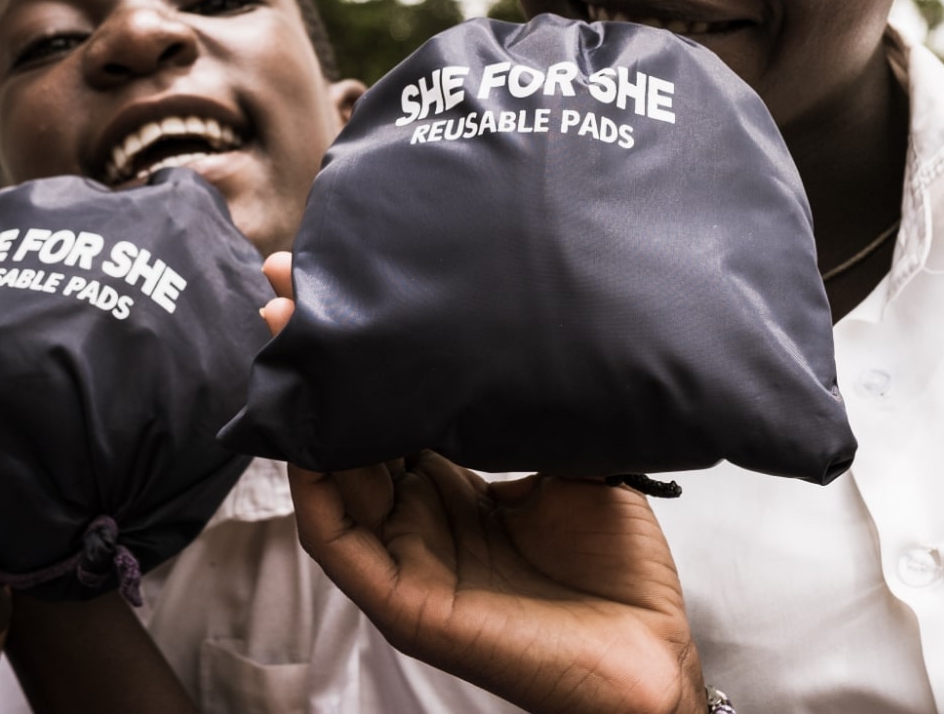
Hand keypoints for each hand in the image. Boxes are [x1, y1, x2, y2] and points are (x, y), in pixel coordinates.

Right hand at [261, 254, 706, 713]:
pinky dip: (314, 489)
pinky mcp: (404, 602)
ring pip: (332, 480)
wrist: (650, 656)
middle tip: (293, 293)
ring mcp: (407, 561)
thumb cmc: (620, 571)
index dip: (366, 356)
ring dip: (307, 413)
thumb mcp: (573, 461)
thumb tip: (516, 325)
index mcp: (454, 487)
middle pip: (350, 435)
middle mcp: (420, 520)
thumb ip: (528, 408)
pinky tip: (307, 438)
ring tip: (295, 345)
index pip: (391, 411)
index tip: (338, 287)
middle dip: (321, 365)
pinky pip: (337, 542)